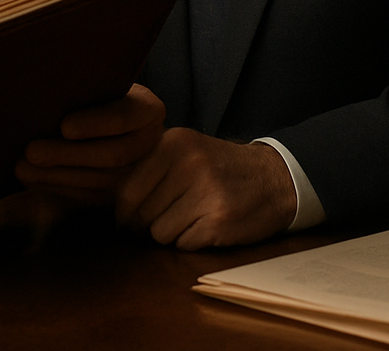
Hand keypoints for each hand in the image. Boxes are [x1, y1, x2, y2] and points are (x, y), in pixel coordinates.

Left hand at [14, 84, 165, 201]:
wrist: (110, 121)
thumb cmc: (97, 93)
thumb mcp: (99, 84)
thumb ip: (84, 88)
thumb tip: (47, 93)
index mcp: (149, 110)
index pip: (124, 116)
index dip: (95, 123)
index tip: (64, 126)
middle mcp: (149, 144)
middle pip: (111, 154)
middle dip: (68, 155)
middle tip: (31, 151)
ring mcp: (138, 173)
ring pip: (99, 181)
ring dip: (56, 176)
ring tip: (22, 168)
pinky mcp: (118, 194)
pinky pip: (89, 196)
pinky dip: (58, 188)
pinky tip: (32, 179)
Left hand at [115, 128, 295, 249]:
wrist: (275, 178)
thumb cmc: (221, 169)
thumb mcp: (186, 152)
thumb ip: (150, 169)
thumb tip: (113, 209)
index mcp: (173, 144)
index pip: (127, 190)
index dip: (124, 213)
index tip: (128, 221)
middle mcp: (188, 164)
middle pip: (142, 215)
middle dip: (148, 225)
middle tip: (167, 220)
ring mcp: (205, 192)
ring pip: (160, 233)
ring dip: (171, 234)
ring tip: (191, 218)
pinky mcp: (219, 219)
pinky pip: (183, 244)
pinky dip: (191, 242)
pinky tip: (207, 226)